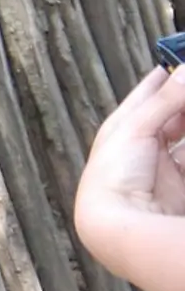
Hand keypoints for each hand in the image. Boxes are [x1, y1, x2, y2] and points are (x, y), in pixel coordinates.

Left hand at [80, 67, 184, 220]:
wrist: (115, 228)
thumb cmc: (112, 178)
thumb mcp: (135, 130)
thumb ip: (165, 100)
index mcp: (119, 138)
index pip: (143, 104)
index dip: (160, 85)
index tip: (174, 63)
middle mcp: (140, 156)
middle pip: (170, 121)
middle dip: (182, 103)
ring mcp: (163, 175)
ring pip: (183, 142)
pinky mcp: (179, 191)